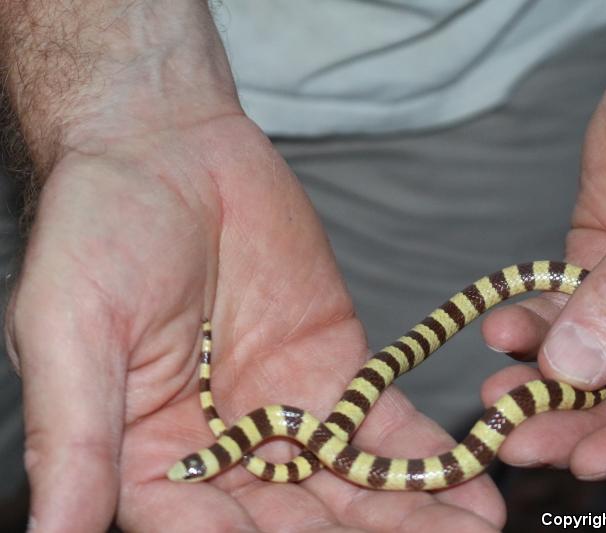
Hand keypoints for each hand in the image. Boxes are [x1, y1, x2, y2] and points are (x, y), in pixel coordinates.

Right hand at [7, 114, 504, 531]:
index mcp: (149, 456)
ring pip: (350, 490)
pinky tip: (468, 492)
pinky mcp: (336, 373)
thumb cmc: (98, 231)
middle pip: (292, 526)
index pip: (201, 532)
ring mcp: (287, 415)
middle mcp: (223, 451)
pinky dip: (426, 463)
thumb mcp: (70, 331)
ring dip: (405, 521)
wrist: (171, 152)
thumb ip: (73, 435)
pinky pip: (384, 428)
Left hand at [481, 0, 605, 478]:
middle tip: (517, 441)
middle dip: (581, 423)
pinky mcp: (605, 270)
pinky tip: (502, 329)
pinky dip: (534, 326)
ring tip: (497, 398)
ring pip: (599, 365)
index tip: (589, 460)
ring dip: (546, 383)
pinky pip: (566, 311)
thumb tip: (579, 367)